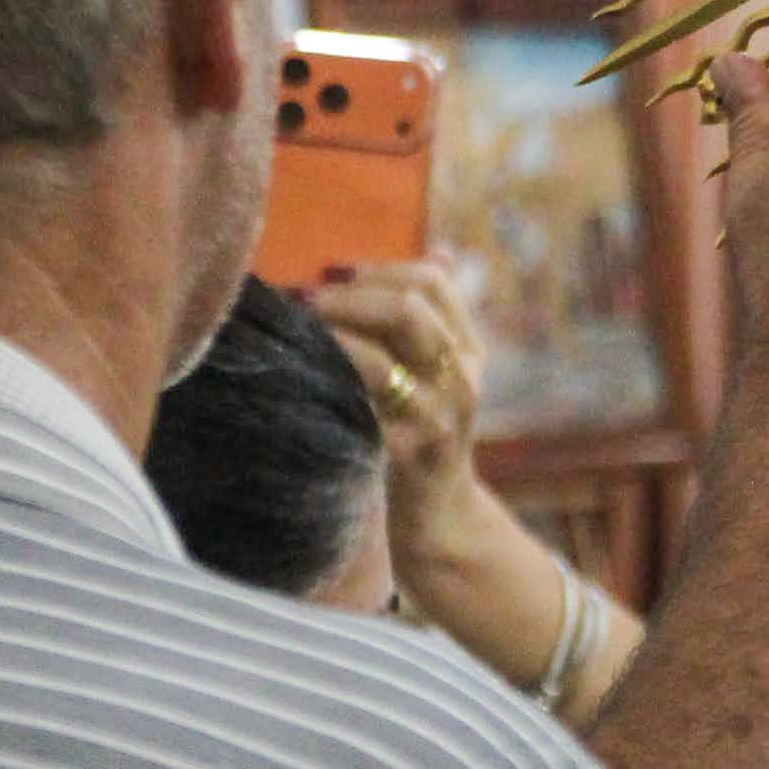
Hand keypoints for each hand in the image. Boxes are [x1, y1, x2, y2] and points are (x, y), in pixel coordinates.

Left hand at [311, 259, 485, 541]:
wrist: (438, 517)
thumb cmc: (424, 434)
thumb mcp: (443, 374)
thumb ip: (437, 318)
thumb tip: (441, 252)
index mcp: (470, 350)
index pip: (433, 282)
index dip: (379, 269)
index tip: (334, 274)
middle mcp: (461, 378)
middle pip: (409, 308)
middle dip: (347, 297)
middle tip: (304, 300)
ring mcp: (437, 416)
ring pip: (381, 354)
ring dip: (330, 334)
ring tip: (298, 331)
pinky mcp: (406, 451)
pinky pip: (359, 402)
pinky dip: (327, 377)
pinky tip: (301, 373)